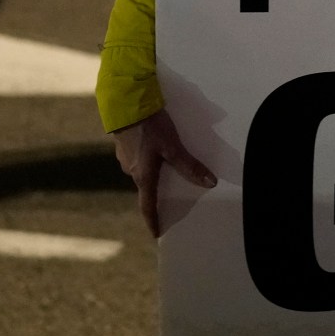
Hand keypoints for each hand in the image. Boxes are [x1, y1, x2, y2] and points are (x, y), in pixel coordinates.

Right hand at [112, 111, 216, 237]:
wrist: (126, 102)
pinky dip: (149, 161)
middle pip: (146, 188)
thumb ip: (190, 165)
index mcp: (143, 175)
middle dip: (157, 194)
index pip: (147, 205)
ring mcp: (126, 158)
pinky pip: (139, 159)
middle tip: (169, 198)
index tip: (156, 233)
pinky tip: (157, 151)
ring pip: (142, 172)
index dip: (153, 220)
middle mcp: (132, 170)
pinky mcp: (124, 145)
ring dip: (153, 174)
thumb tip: (210, 183)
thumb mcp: (173, 146)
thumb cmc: (149, 127)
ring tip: (167, 171)